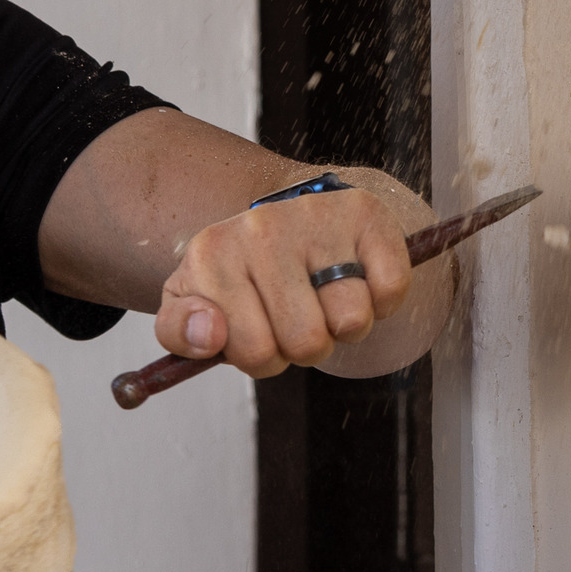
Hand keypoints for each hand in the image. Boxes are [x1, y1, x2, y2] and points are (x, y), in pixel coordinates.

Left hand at [155, 184, 413, 376]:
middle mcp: (261, 228)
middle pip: (307, 343)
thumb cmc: (244, 276)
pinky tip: (357, 280)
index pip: (254, 352)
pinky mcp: (364, 213)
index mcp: (212, 255)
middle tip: (295, 315)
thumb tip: (209, 335)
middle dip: (305, 346)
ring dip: (345, 325)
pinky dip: (382, 301)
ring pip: (352, 320)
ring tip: (325, 297)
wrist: (287, 216)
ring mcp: (314, 217)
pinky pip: (391, 290)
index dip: (262, 357)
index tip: (256, 330)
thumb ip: (179, 330)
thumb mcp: (194, 302)